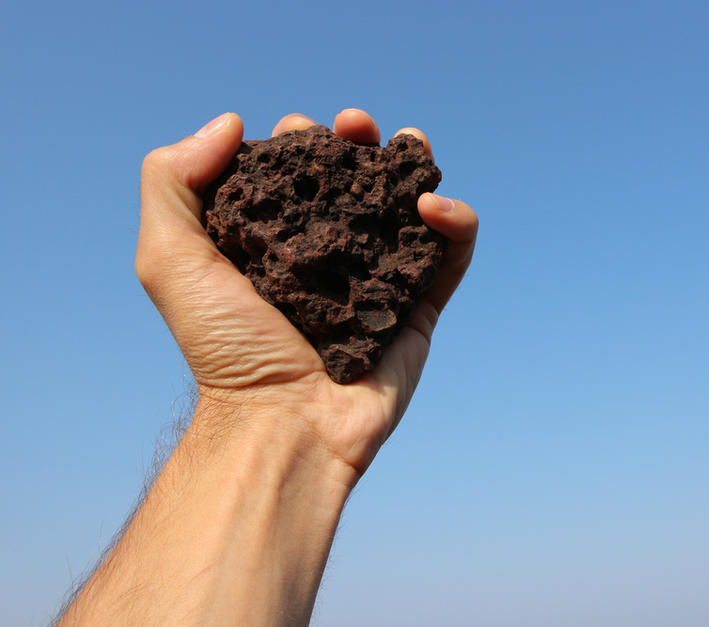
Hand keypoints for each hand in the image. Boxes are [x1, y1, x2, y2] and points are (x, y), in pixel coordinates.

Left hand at [136, 109, 477, 479]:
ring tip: (409, 143)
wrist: (285, 423)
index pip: (295, 177)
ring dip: (413, 165)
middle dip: (358, 142)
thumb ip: (172, 182)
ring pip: (408, 208)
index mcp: (275, 244)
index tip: (298, 132)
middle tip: (354, 126)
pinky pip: (450, 255)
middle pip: (355, 183)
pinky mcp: (420, 306)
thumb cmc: (227, 349)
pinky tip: (432, 206)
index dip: (300, 142)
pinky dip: (455, 222)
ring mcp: (378, 279)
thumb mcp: (171, 259)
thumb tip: (232, 122)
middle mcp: (328, 256)